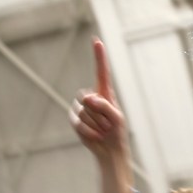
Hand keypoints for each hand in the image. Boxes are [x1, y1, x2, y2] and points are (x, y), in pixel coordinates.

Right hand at [68, 38, 132, 192]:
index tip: (96, 41)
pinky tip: (95, 137)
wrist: (109, 151)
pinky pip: (76, 122)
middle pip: (87, 97)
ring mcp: (82, 109)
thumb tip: (87, 98)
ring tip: (103, 131)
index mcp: (106, 94)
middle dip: (98, 113)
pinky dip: (87, 132)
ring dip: (95, 124)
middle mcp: (93, 98)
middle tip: (108, 125)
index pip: (101, 72)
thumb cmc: (117, 133)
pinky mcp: (75, 120)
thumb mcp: (117, 119)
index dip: (99, 57)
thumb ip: (104, 106)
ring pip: (82, 111)